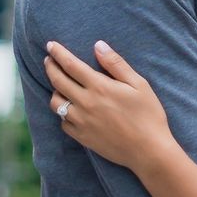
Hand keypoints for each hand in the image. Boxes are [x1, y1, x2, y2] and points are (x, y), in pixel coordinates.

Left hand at [44, 39, 171, 171]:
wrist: (148, 151)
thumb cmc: (148, 115)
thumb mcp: (139, 84)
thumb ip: (116, 64)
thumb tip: (98, 45)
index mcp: (99, 87)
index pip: (71, 65)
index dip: (58, 53)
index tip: (50, 44)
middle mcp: (85, 103)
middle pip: (58, 81)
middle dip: (50, 67)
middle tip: (48, 59)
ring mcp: (81, 122)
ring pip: (56, 103)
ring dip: (55, 91)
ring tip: (60, 86)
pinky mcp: (82, 138)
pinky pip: (63, 123)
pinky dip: (63, 113)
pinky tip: (70, 109)